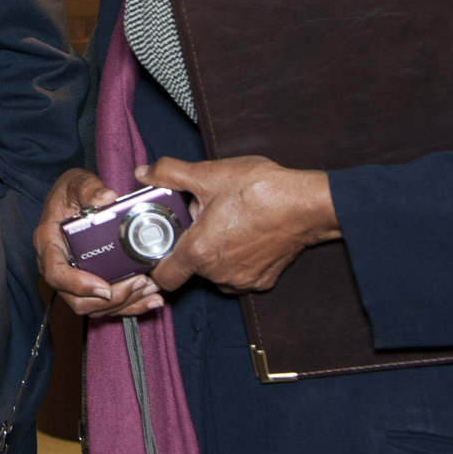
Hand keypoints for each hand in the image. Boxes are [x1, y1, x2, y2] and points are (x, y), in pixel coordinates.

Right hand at [34, 168, 165, 317]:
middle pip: (76, 299)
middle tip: (138, 283)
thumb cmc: (70, 191)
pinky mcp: (87, 283)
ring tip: (150, 289)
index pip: (56, 273)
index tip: (104, 287)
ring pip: (93, 307)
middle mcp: (56, 265)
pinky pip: (104, 305)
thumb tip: (107, 198)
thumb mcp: (76, 182)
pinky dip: (129, 306)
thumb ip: (89, 188)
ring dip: (123, 304)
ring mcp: (71, 278)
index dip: (79, 285)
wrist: (72, 198)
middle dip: (110, 299)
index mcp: (48, 242)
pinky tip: (150, 299)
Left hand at [143, 155, 339, 295]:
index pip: (163, 277)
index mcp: (200, 252)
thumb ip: (169, 174)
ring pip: (215, 271)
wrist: (306, 204)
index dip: (154, 263)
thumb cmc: (261, 190)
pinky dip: (236, 257)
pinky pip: (238, 273)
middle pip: (190, 267)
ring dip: (214, 250)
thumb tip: (146, 173)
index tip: (156, 247)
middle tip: (201, 216)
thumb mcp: (207, 174)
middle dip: (191, 242)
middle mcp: (219, 275)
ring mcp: (243, 281)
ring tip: (225, 221)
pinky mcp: (263, 281)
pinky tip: (244, 232)